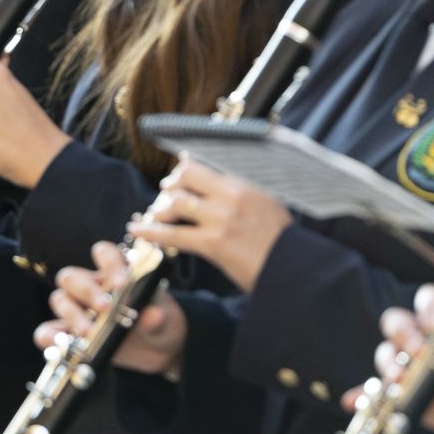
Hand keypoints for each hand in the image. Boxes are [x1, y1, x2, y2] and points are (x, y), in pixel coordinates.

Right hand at [32, 241, 187, 375]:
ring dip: (71, 315)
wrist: (159, 348)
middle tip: (105, 308)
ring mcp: (79, 310)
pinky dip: (50, 337)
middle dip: (86, 291)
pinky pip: (50, 331)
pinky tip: (60, 346)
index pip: (104, 254)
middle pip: (72, 277)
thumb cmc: (160, 321)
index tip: (122, 283)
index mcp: (114, 273)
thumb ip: (157, 316)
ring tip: (89, 332)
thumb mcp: (164, 318)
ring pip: (59, 300)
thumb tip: (153, 314)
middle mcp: (92, 287)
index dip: (109, 264)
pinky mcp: (72, 335)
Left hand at [127, 159, 290, 292]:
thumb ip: (246, 191)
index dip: (188, 166)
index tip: (180, 168)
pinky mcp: (213, 243)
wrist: (295, 270)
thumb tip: (223, 182)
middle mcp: (232, 195)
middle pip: (186, 175)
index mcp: (246, 183)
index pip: (208, 163)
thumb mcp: (270, 204)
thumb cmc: (284, 243)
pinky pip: (173, 234)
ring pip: (176, 202)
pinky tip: (138, 230)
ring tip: (156, 215)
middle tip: (167, 192)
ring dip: (161, 209)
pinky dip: (151, 232)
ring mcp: (221, 218)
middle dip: (172, 183)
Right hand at [355, 285, 433, 433]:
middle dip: (402, 335)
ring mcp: (404, 364)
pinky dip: (361, 395)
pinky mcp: (396, 390)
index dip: (428, 308)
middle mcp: (417, 338)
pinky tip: (353, 401)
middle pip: (396, 322)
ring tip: (398, 380)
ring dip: (388, 364)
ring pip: (385, 354)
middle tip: (415, 352)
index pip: (427, 301)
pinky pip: (372, 390)